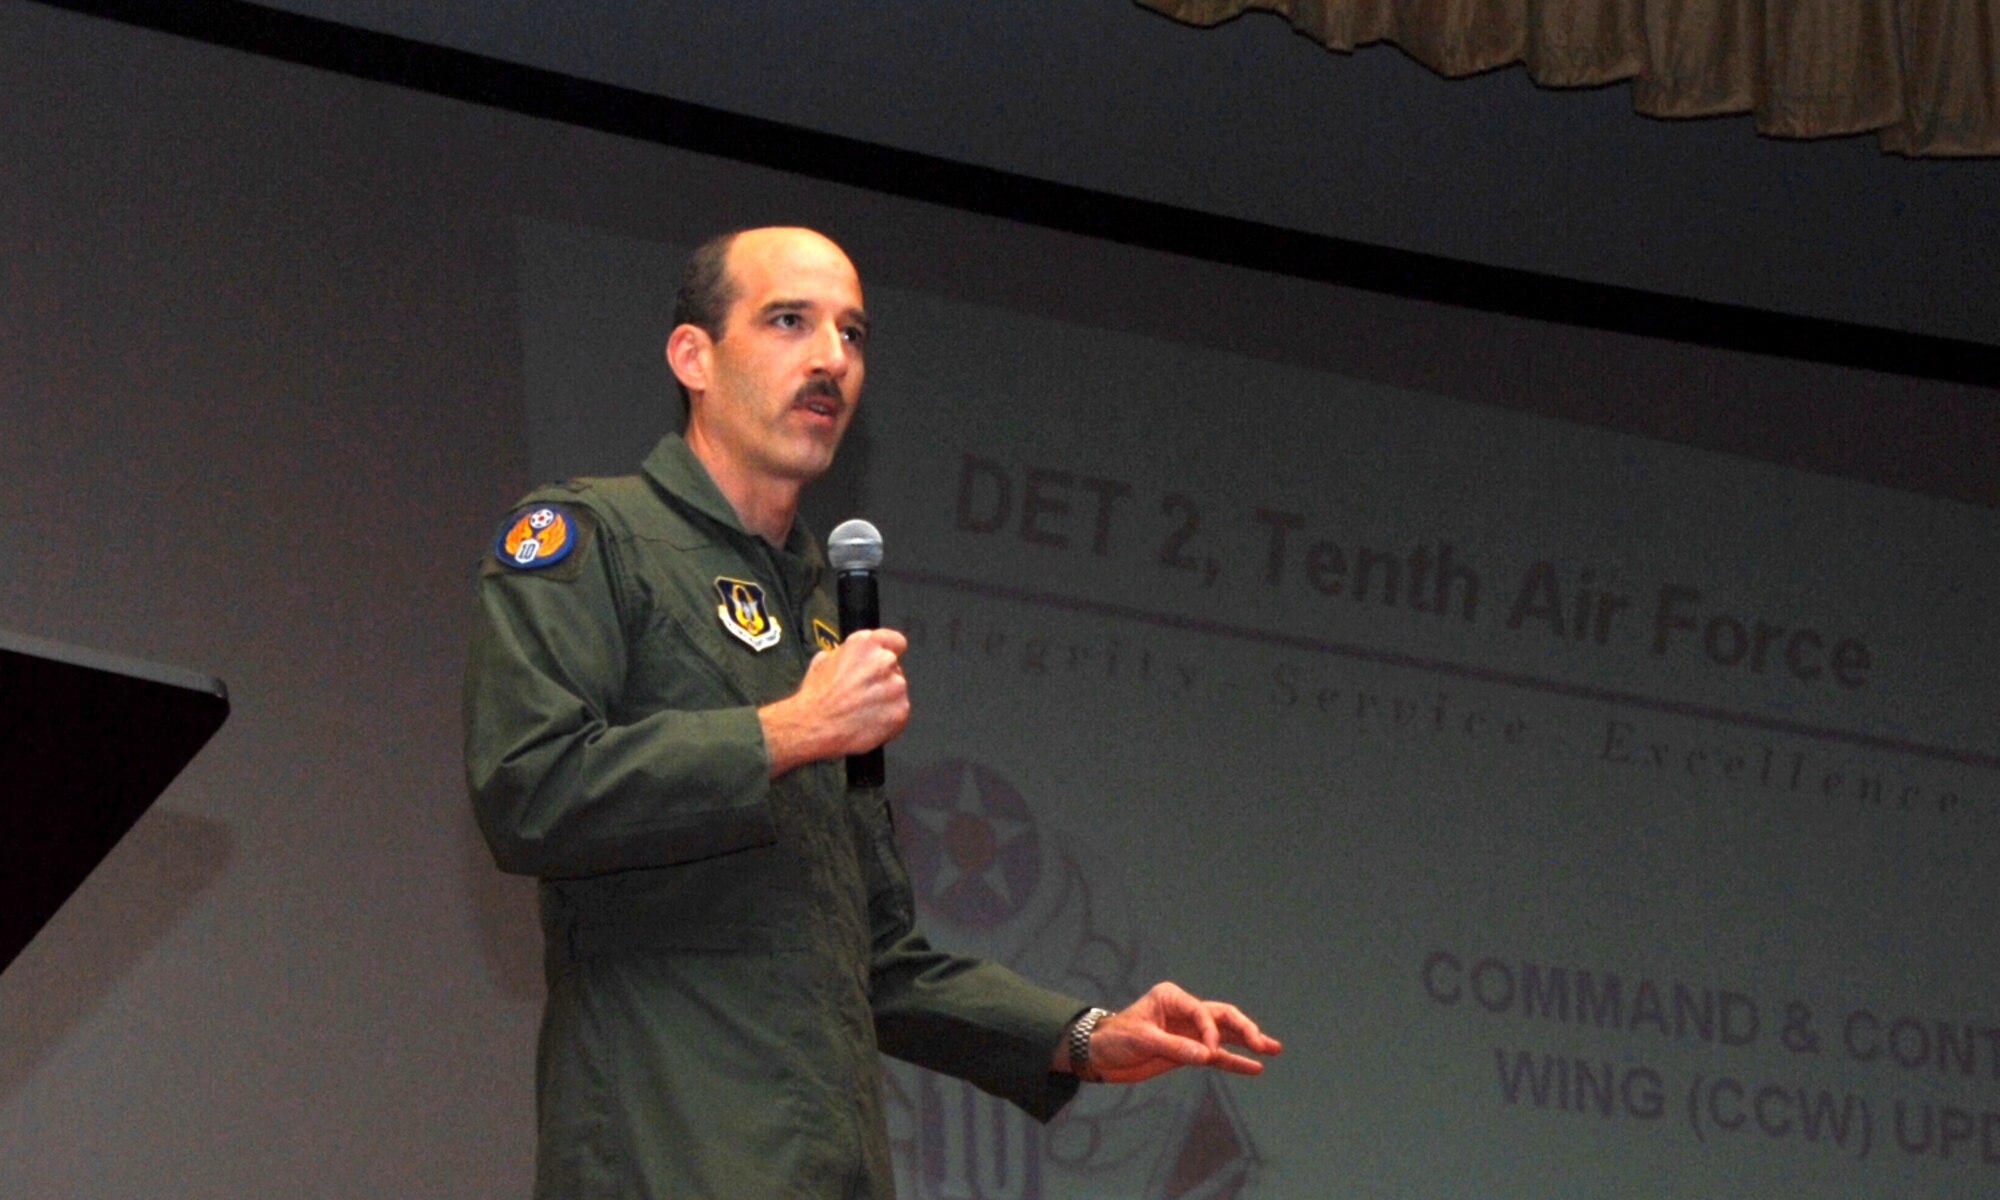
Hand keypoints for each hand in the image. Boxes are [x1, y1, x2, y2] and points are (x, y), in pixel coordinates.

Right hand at [760, 628, 909, 776]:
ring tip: (862, 709)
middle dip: (882, 679)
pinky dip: (888, 719)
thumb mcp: (823, 660)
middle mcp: (884, 661)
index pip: (895, 641)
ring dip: (885, 699)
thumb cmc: (816, 698)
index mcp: (865, 644)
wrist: (813, 727)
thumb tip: (852, 656)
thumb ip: (846, 653)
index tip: (888, 659)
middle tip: (862, 693)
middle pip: (894, 668)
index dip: (890, 651)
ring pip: (897, 691)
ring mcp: (895, 686)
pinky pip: (899, 712)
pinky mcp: (900, 710)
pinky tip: (868, 721)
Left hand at [1082, 981, 1281, 1083]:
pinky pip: (1217, 1056)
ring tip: (1274, 1049)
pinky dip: (1235, 1061)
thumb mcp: (1142, 1040)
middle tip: (1264, 1045)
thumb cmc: (1115, 1039)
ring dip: (1248, 1042)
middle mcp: (1184, 1011)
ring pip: (1225, 1035)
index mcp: (1172, 998)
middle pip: (1223, 1017)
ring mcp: (1189, 1032)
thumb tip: (1208, 1056)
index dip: (1211, 1032)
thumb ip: (1175, 1048)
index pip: (1202, 1012)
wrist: (1099, 1055)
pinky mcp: (1189, 1051)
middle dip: (1245, 1029)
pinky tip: (1255, 1068)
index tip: (1209, 1053)